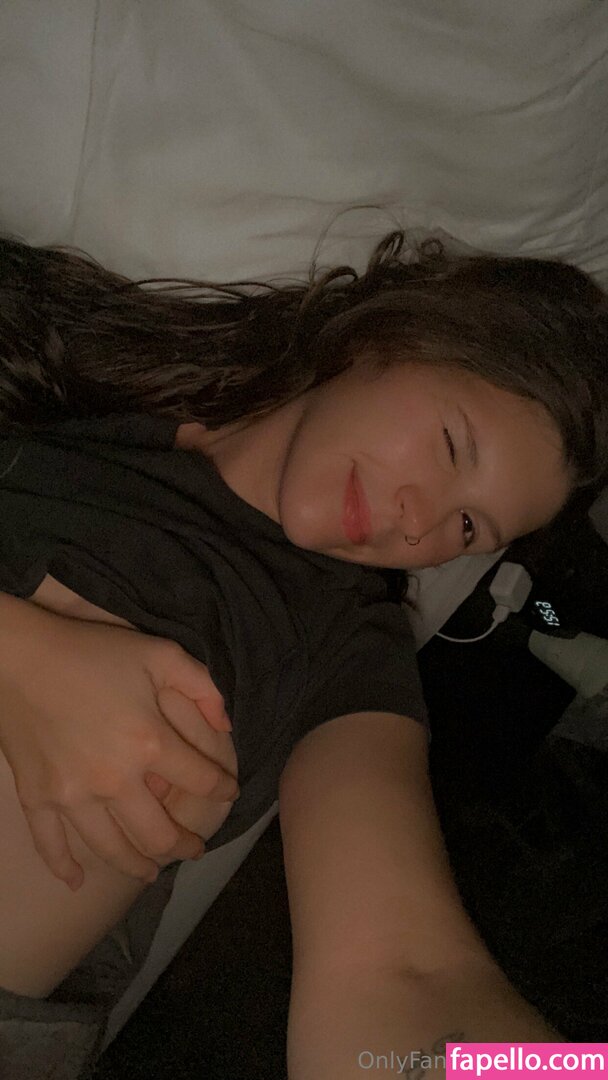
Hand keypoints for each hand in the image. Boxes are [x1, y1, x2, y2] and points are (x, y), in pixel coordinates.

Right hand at [0, 597, 237, 888]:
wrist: (19, 655)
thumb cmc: (91, 651)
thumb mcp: (159, 653)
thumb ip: (201, 685)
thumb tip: (226, 725)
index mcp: (149, 742)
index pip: (200, 780)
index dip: (222, 788)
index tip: (229, 791)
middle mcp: (114, 779)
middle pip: (159, 832)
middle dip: (185, 845)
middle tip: (195, 848)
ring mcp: (73, 795)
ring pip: (112, 850)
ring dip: (137, 866)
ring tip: (152, 871)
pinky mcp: (37, 797)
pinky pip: (51, 845)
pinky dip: (64, 868)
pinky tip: (77, 883)